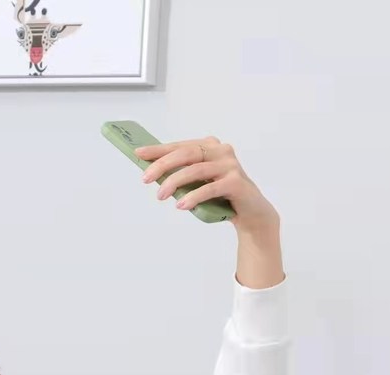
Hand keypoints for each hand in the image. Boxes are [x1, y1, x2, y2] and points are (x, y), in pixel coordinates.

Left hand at [136, 136, 280, 238]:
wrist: (250, 212)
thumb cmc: (220, 196)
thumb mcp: (198, 183)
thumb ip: (182, 174)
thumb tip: (152, 174)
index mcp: (210, 146)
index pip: (179, 146)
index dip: (158, 150)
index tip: (138, 154)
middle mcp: (221, 151)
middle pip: (186, 154)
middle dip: (162, 166)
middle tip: (145, 179)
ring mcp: (231, 165)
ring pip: (196, 170)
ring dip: (174, 183)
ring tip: (161, 196)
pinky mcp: (237, 182)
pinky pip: (210, 188)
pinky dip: (193, 197)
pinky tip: (181, 205)